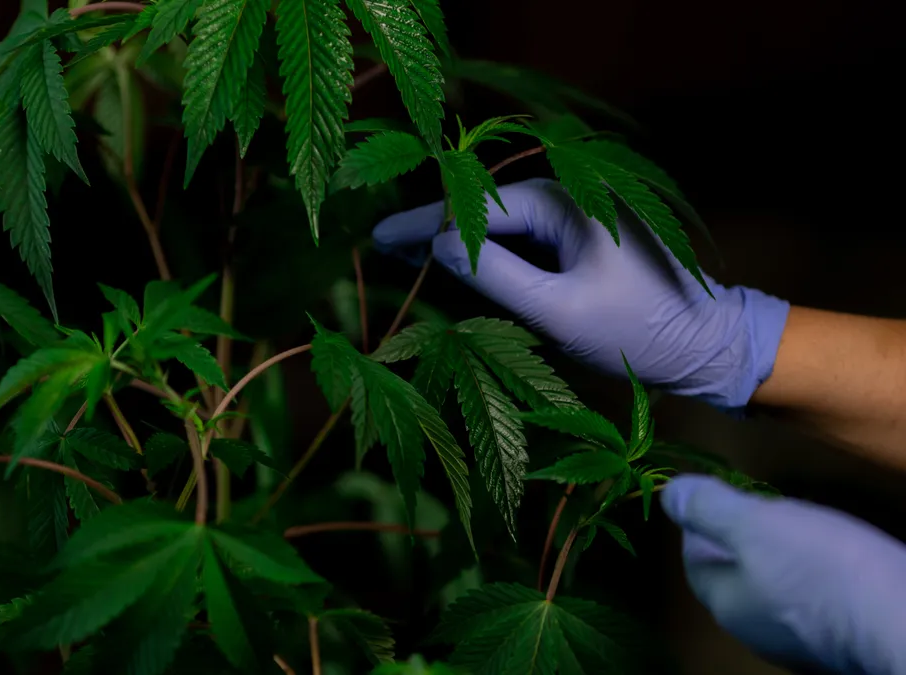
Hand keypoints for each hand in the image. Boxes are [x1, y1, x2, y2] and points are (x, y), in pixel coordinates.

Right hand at [371, 178, 789, 409]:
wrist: (711, 348)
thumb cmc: (638, 332)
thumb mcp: (557, 310)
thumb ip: (494, 275)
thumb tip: (439, 246)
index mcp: (568, 202)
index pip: (478, 209)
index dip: (424, 224)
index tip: (377, 236)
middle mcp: (574, 198)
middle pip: (486, 210)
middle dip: (434, 229)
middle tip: (381, 245)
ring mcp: (582, 219)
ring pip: (504, 227)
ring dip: (459, 242)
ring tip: (406, 254)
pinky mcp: (587, 243)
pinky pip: (527, 243)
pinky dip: (490, 255)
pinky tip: (456, 265)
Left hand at [661, 475, 905, 674]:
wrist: (899, 623)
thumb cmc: (818, 569)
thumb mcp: (753, 525)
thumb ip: (709, 509)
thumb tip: (668, 493)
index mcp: (724, 604)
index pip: (696, 561)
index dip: (698, 526)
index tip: (712, 499)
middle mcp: (753, 631)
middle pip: (732, 578)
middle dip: (736, 541)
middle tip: (756, 508)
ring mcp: (796, 642)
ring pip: (772, 591)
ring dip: (775, 559)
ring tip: (794, 527)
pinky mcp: (836, 641)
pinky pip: (810, 603)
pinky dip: (810, 577)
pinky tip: (832, 559)